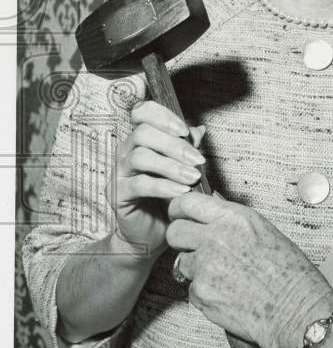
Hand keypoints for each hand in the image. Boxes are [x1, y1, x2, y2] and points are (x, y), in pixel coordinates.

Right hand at [110, 101, 205, 258]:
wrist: (154, 234)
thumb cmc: (168, 199)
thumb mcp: (184, 171)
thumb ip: (188, 150)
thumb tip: (199, 129)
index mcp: (141, 141)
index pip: (142, 113)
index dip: (162, 116)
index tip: (184, 130)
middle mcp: (126, 152)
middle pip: (143, 133)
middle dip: (174, 145)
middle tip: (198, 160)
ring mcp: (119, 173)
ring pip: (140, 156)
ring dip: (172, 166)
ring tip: (193, 178)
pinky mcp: (117, 194)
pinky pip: (139, 184)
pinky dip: (163, 186)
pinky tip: (181, 191)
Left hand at [166, 193, 332, 347]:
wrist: (295, 311)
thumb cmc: (290, 275)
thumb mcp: (265, 232)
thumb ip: (233, 221)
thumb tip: (213, 210)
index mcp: (235, 219)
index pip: (187, 203)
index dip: (179, 209)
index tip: (179, 214)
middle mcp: (216, 238)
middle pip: (174, 231)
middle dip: (181, 239)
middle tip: (193, 246)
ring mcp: (205, 266)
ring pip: (181, 262)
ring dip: (195, 268)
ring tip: (223, 276)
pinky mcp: (200, 293)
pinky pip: (191, 288)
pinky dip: (204, 292)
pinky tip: (227, 292)